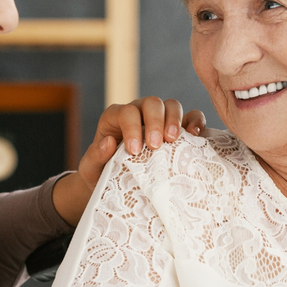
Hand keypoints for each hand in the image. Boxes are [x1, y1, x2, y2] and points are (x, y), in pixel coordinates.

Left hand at [53, 97, 206, 223]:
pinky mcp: (177, 129)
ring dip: (175, 120)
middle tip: (155, 145)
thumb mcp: (91, 168)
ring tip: (173, 140)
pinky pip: (191, 116)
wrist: (117, 184)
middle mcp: (139, 112)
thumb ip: (95, 155)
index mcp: (116, 117)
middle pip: (152, 103)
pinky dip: (195, 121)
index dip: (131, 127)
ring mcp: (160, 119)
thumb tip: (109, 142)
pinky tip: (194, 135)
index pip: (126, 112)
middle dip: (155, 122)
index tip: (134, 151)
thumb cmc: (102, 173)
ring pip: (171, 105)